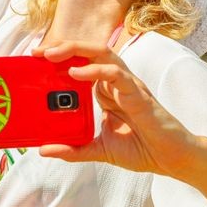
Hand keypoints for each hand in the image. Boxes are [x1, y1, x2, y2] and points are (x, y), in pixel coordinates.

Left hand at [30, 40, 199, 175]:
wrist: (172, 159)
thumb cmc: (142, 150)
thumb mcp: (99, 150)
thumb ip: (73, 149)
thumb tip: (44, 149)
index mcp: (106, 92)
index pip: (81, 65)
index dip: (59, 60)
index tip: (35, 61)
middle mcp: (115, 83)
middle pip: (89, 52)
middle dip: (63, 48)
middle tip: (38, 53)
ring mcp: (128, 85)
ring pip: (103, 53)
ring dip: (76, 50)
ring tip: (52, 55)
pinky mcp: (138, 93)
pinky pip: (116, 73)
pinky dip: (96, 70)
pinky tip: (77, 74)